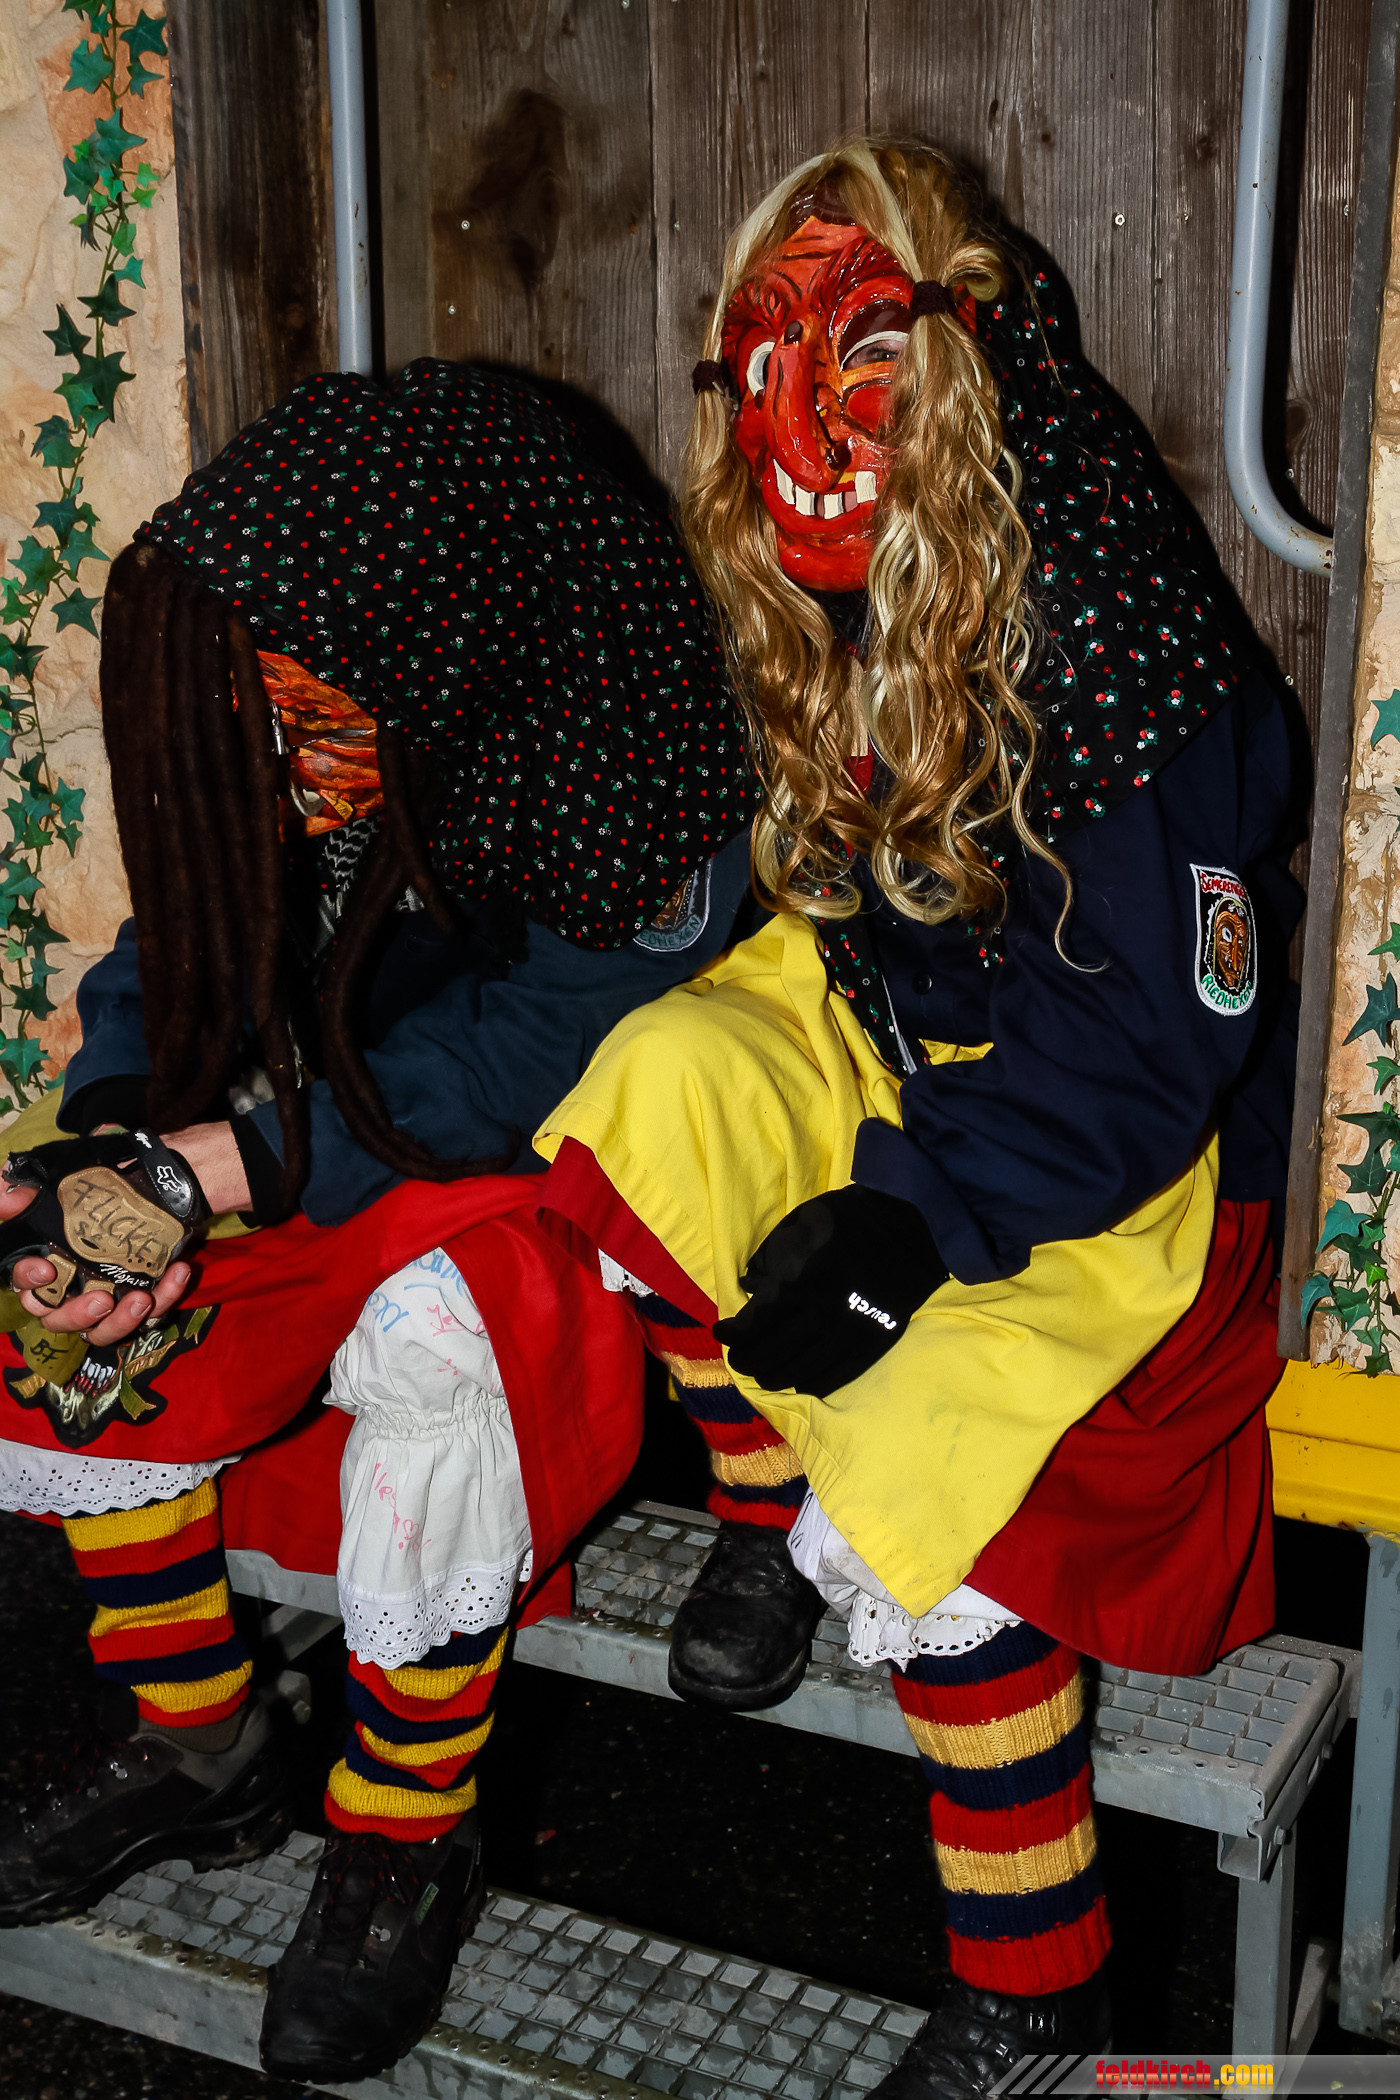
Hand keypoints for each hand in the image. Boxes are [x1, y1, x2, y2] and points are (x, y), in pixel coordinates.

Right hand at [0, 1119, 244, 1347]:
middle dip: (79, 1315)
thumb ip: (26, 1194)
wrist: (147, 1189)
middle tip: (102, 1300)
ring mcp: (110, 1301)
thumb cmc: (89, 1197)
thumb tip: (3, 1194)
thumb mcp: (57, 1188)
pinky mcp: (145, 1300)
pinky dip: (168, 1295)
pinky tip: (179, 1271)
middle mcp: (74, 1295)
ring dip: (123, 1321)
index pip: (26, 1289)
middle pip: (63, 1322)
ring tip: (141, 1299)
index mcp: (47, 1274)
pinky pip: (156, 1312)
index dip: (29, 1283)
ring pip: (106, 1331)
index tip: (44, 1269)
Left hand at [713, 1184, 947, 1396]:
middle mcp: (820, 1314)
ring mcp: (848, 1334)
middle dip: (747, 1360)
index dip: (731, 1334)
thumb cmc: (848, 1220)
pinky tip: (798, 1379)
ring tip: (763, 1372)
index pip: (753, 1324)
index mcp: (799, 1280)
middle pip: (770, 1355)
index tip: (721, 1331)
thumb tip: (749, 1289)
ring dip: (773, 1376)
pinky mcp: (871, 1346)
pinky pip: (832, 1377)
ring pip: (798, 1372)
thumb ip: (769, 1258)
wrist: (912, 1229)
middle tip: (739, 1358)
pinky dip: (808, 1382)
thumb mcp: (799, 1224)